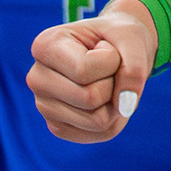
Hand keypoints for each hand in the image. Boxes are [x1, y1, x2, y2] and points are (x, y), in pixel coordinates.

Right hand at [25, 0, 159, 142]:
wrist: (119, 49)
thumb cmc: (120, 38)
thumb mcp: (133, 37)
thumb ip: (134, 67)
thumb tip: (124, 107)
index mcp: (44, 46)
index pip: (84, 70)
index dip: (111, 60)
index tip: (105, 47)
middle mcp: (36, 78)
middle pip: (89, 98)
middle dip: (114, 82)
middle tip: (109, 66)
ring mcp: (44, 107)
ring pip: (97, 120)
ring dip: (116, 100)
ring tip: (106, 80)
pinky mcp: (59, 128)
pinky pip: (101, 133)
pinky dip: (116, 116)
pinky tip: (106, 97)